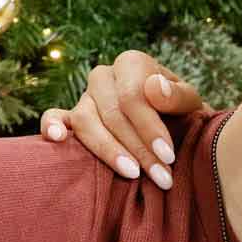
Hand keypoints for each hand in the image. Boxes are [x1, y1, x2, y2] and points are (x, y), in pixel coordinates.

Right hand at [39, 50, 205, 189]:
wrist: (173, 126)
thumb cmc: (181, 114)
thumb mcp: (190, 103)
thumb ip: (178, 96)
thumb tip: (154, 88)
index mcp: (130, 64)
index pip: (132, 96)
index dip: (149, 128)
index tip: (168, 156)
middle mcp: (103, 76)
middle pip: (112, 114)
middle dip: (139, 150)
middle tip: (161, 178)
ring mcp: (84, 97)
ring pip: (86, 122)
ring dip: (109, 151)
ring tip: (132, 175)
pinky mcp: (70, 117)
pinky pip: (53, 117)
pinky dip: (51, 126)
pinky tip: (58, 139)